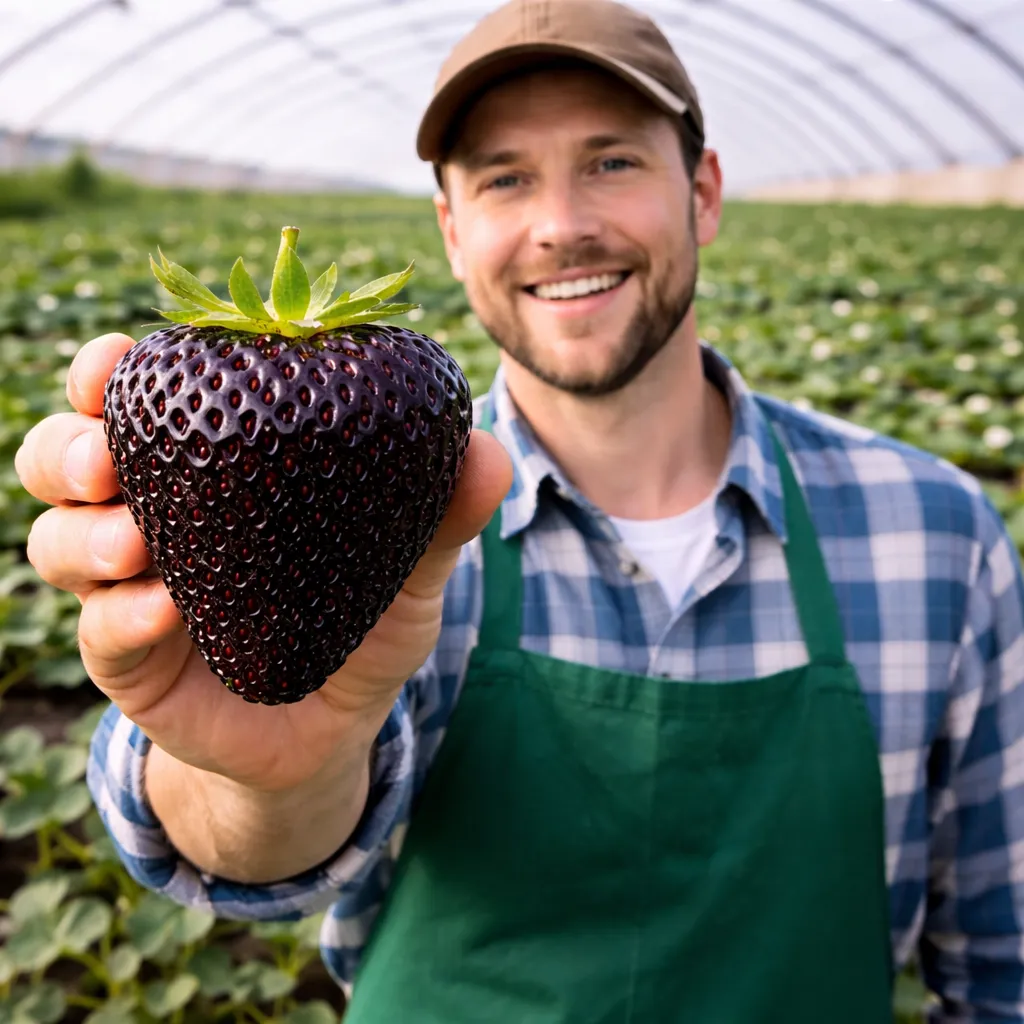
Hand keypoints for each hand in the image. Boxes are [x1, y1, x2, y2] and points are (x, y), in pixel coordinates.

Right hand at [15, 332, 511, 793]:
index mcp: (209, 477)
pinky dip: (120, 616)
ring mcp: (131, 593)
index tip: (120, 360)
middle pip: (62, 459)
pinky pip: (100, 631)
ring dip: (82, 534)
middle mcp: (153, 521)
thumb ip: (439, 517)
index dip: (110, 375)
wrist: (333, 733)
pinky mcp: (130, 664)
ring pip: (55, 540)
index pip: (138, 405)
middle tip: (109, 456)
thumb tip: (486, 451)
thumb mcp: (406, 573)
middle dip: (68, 447)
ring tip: (134, 543)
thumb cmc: (361, 630)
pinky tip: (164, 610)